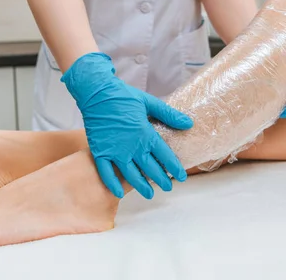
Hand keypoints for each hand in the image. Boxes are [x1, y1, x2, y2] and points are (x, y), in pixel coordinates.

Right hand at [62, 53, 192, 198]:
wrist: (96, 92)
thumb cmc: (123, 95)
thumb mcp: (149, 102)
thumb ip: (168, 115)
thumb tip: (189, 123)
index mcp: (145, 133)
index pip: (164, 155)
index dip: (174, 168)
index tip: (182, 176)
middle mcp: (131, 146)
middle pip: (150, 168)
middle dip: (161, 179)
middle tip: (169, 187)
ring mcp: (114, 151)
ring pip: (130, 175)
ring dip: (141, 186)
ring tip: (150, 194)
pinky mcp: (99, 151)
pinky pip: (106, 173)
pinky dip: (112, 184)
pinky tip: (119, 193)